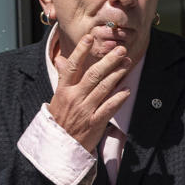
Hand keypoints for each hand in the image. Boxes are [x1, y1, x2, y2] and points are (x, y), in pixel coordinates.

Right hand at [48, 34, 131, 151]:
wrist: (58, 146)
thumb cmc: (60, 120)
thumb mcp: (57, 98)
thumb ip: (63, 78)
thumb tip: (60, 59)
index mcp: (63, 90)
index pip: (72, 66)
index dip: (80, 51)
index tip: (89, 38)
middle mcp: (74, 98)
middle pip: (93, 74)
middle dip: (109, 60)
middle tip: (121, 49)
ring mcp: (85, 110)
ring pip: (103, 88)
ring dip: (117, 74)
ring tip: (127, 63)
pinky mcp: (94, 122)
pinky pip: (109, 107)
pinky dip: (119, 98)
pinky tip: (127, 89)